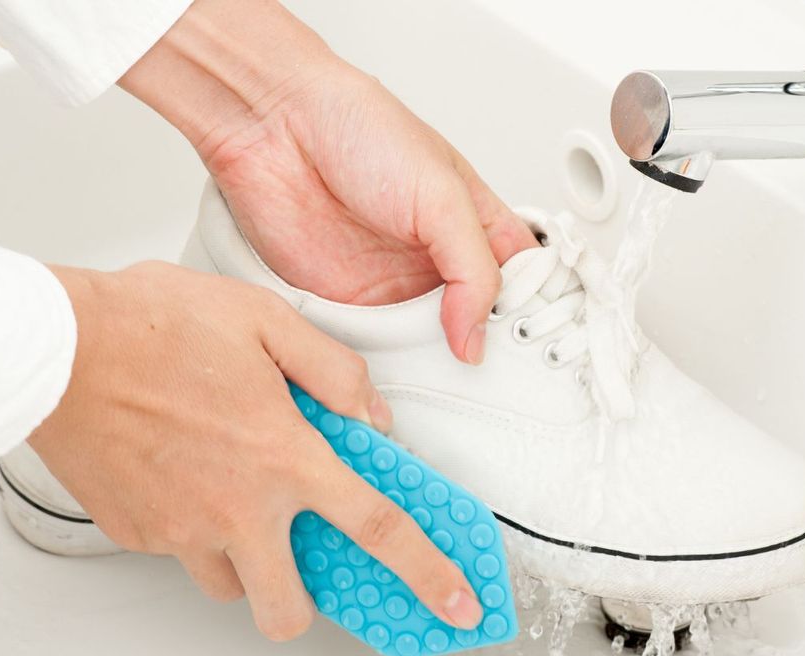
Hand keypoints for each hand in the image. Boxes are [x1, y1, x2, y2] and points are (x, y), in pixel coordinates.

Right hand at [30, 262, 483, 639]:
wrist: (55, 347)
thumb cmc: (154, 324)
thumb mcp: (267, 321)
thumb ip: (335, 372)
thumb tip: (372, 415)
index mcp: (285, 457)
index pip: (377, 529)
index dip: (427, 574)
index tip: (456, 604)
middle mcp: (237, 508)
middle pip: (290, 608)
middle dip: (307, 599)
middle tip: (302, 555)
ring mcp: (182, 529)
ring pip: (230, 584)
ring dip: (246, 559)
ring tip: (233, 495)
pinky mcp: (135, 534)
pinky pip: (179, 552)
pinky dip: (193, 528)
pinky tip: (184, 472)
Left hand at [119, 0, 536, 364]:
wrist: (274, 128)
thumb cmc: (358, 128)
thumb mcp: (442, 195)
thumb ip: (473, 269)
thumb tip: (477, 335)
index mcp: (476, 227)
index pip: (522, 285)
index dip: (530, 319)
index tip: (529, 351)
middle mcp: (437, 262)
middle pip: (477, 327)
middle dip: (484, 354)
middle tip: (490, 378)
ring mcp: (393, 288)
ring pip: (425, 349)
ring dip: (432, 367)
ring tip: (440, 377)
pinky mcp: (347, 307)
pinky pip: (372, 350)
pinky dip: (380, 366)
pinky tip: (391, 367)